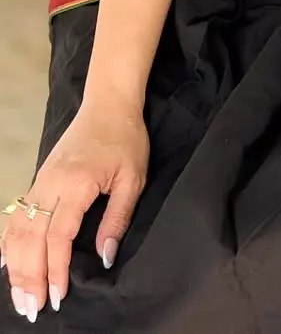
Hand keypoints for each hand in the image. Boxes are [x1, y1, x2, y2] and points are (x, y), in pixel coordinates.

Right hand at [2, 103, 147, 320]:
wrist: (108, 104)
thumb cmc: (125, 139)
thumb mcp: (133, 178)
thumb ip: (117, 218)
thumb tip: (105, 257)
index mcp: (75, 184)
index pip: (57, 236)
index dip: (54, 269)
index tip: (56, 297)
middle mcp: (50, 185)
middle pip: (30, 238)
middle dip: (28, 277)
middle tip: (31, 309)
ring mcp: (40, 181)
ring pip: (18, 230)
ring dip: (16, 266)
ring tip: (19, 296)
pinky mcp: (38, 180)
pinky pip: (16, 216)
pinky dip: (8, 242)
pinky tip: (5, 263)